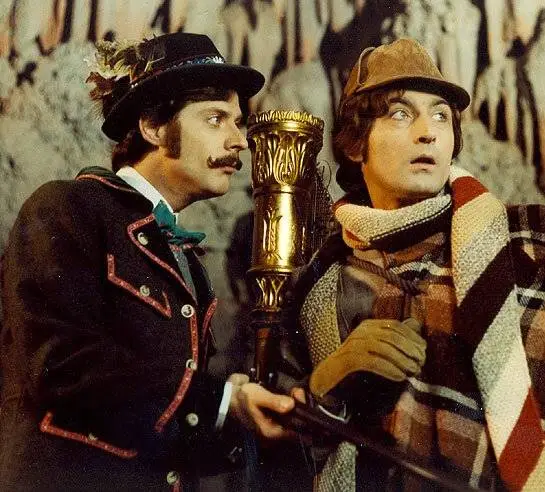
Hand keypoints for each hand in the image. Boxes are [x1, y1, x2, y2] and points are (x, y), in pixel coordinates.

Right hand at [227, 373, 295, 439]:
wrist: (224, 397)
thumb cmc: (240, 399)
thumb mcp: (257, 397)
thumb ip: (274, 401)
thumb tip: (291, 405)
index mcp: (270, 432)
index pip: (296, 431)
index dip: (302, 415)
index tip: (301, 398)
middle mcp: (272, 432)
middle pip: (294, 423)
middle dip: (299, 407)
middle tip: (297, 391)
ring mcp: (270, 425)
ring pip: (290, 417)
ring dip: (294, 405)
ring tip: (295, 391)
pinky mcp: (269, 417)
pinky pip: (283, 414)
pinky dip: (287, 404)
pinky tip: (289, 394)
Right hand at [309, 318, 425, 398]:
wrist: (328, 376)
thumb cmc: (356, 363)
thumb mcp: (376, 347)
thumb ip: (393, 338)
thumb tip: (415, 325)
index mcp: (368, 325)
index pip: (395, 325)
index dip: (412, 337)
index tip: (424, 350)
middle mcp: (361, 331)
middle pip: (392, 336)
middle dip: (410, 349)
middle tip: (420, 363)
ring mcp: (354, 344)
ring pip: (384, 348)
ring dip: (402, 361)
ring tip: (412, 371)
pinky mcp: (349, 359)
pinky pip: (373, 362)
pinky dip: (389, 369)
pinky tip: (399, 377)